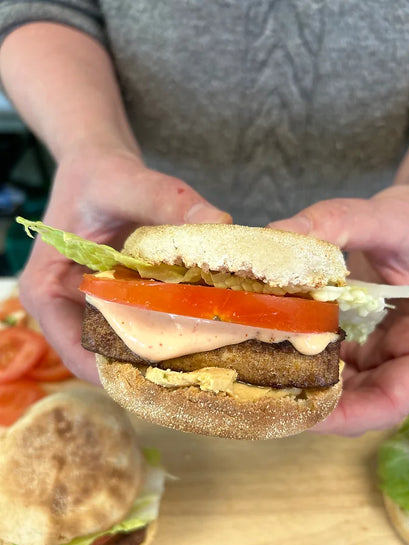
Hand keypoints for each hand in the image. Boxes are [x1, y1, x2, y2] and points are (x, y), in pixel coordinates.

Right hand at [19, 147, 230, 382]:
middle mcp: (63, 308)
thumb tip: (220, 223)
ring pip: (122, 345)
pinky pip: (136, 325)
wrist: (99, 166)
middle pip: (103, 356)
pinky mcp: (112, 301)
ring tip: (202, 355)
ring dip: (159, 350)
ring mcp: (88, 308)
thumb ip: (170, 201)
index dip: (120, 372)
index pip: (77, 353)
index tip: (167, 374)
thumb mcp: (129, 182)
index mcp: (47, 291)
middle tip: (196, 369)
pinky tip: (197, 327)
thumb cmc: (100, 176)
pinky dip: (164, 328)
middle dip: (147, 365)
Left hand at [270, 183, 408, 434]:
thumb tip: (279, 233)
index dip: (349, 417)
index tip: (306, 416)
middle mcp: (407, 354)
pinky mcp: (363, 332)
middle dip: (318, 403)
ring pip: (344, 382)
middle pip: (362, 400)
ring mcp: (383, 346)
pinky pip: (334, 354)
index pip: (394, 401)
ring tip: (267, 373)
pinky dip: (307, 353)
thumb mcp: (391, 218)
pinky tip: (278, 341)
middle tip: (269, 395)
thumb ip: (338, 222)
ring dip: (308, 380)